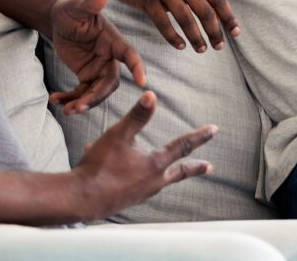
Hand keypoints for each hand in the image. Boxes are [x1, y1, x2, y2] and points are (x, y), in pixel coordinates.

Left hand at [49, 0, 146, 114]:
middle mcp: (109, 56)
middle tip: (79, 107)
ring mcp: (98, 68)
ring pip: (97, 92)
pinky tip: (56, 100)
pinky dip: (71, 99)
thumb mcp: (77, 6)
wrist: (57, 20)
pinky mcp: (86, 75)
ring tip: (67, 110)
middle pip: (110, 82)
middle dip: (97, 97)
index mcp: (112, 40)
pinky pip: (82, 93)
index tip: (143, 83)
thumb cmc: (70, 9)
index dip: (137, 68)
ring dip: (84, 103)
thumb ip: (92, 1)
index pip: (129, 54)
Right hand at [70, 0, 239, 52]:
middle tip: (219, 46)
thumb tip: (216, 12)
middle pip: (205, 11)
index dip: (228, 17)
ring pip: (186, 19)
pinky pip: (164, 23)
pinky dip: (174, 38)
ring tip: (201, 49)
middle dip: (215, 32)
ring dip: (196, 38)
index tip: (235, 33)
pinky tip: (180, 45)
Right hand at [73, 91, 215, 219]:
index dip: (199, 136)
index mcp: (155, 164)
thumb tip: (151, 96)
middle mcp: (153, 181)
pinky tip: (123, 172)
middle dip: (195, 168)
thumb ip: (137, 116)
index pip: (183, 146)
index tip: (214, 130)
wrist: (82, 198)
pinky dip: (139, 177)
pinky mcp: (129, 200)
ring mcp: (142, 193)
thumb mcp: (119, 135)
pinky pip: (140, 186)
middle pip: (179, 172)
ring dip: (168, 174)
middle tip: (209, 166)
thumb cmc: (101, 167)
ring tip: (167, 169)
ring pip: (160, 181)